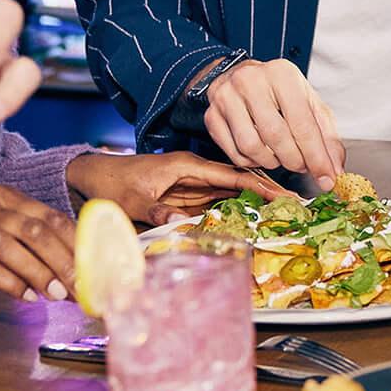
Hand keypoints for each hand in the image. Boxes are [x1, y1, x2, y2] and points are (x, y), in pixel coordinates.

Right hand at [0, 185, 75, 300]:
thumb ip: (40, 246)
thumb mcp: (9, 237)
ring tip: (53, 294)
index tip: (92, 272)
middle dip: (61, 261)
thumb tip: (81, 271)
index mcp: (4, 197)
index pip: (50, 217)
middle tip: (77, 288)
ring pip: (5, 245)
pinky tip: (25, 295)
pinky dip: (8, 281)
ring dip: (36, 271)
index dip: (75, 245)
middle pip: (31, 230)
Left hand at [68, 150, 283, 225]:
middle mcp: (194, 172)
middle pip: (239, 181)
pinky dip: (237, 209)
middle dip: (267, 192)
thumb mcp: (131, 201)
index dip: (260, 185)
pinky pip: (218, 202)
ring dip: (256, 202)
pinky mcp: (187, 195)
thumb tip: (179, 224)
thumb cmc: (113, 184)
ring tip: (285, 215)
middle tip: (297, 206)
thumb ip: (156, 211)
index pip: (231, 174)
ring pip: (232, 192)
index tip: (284, 195)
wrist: (94, 176)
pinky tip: (255, 220)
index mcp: (186, 166)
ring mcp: (192, 184)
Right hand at [203, 58, 344, 179]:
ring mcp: (226, 97)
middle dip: (294, 160)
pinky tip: (261, 153)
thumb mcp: (308, 103)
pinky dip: (252, 162)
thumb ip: (326, 135)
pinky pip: (234, 153)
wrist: (241, 76)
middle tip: (302, 166)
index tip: (327, 177)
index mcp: (282, 74)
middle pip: (276, 136)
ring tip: (281, 157)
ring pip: (252, 147)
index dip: (316, 156)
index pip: (302, 123)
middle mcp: (250, 81)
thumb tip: (334, 169)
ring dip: (272, 162)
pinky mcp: (211, 115)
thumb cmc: (279, 92)